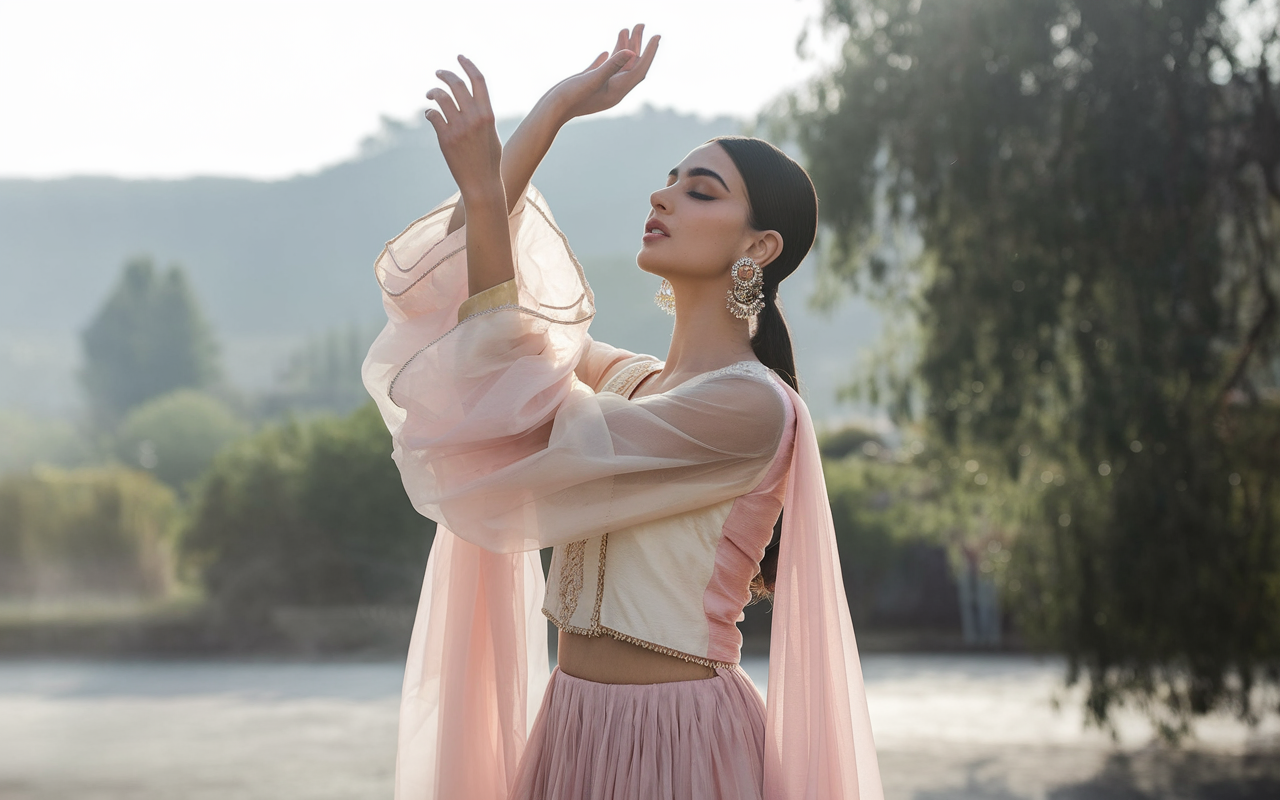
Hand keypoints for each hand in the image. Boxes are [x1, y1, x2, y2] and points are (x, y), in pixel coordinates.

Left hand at [424, 56, 502, 199]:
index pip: (478, 81)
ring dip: (433, 91)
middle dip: (445, 75)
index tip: (460, 57)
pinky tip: (430, 115)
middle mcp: (474, 118)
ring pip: (441, 97)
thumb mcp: (492, 134)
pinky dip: (430, 112)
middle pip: (457, 84)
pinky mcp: (446, 138)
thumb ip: (483, 117)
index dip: (468, 65)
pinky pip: (433, 116)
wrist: (482, 183)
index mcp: (488, 114)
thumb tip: (472, 104)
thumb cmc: (489, 161)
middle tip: (438, 73)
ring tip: (430, 94)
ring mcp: (459, 128)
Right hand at [544, 24, 659, 121]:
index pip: (639, 69)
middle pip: (631, 65)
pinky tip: (606, 50)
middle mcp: (613, 90)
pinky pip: (603, 70)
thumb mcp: (592, 79)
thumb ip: (612, 65)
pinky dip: (608, 59)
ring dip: (623, 47)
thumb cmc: (571, 97)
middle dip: (637, 44)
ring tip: (626, 28)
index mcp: (617, 91)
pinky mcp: (588, 84)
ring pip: (617, 65)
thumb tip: (631, 52)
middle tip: (641, 24)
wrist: (551, 110)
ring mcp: (601, 87)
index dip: (650, 52)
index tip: (657, 36)